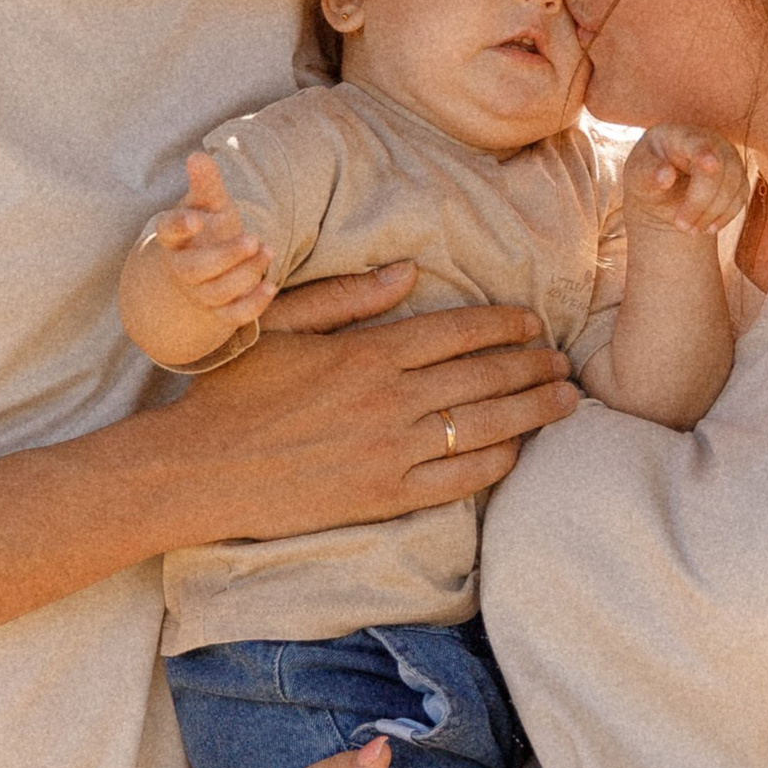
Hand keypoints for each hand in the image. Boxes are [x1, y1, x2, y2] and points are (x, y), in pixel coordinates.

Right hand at [147, 149, 278, 328]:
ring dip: (246, 274)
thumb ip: (205, 182)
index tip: (196, 220)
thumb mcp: (207, 202)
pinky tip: (271, 286)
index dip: (179, 227)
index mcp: (174, 237)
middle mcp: (182, 267)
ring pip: (218, 292)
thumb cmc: (206, 227)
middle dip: (225, 257)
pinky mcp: (219, 311)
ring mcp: (200, 292)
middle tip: (252, 239)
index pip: (168, 231)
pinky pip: (232, 316)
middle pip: (196, 269)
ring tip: (268, 250)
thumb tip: (197, 156)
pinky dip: (253, 305)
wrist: (203, 265)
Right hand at [155, 294, 579, 549]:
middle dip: (533, 367)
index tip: (532, 324)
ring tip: (566, 401)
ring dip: (533, 411)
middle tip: (565, 362)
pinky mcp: (385, 495)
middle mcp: (390, 400)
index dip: (504, 326)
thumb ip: (347, 296)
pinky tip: (518, 450)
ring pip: (484, 425)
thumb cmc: (235, 391)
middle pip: (484, 377)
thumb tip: (407, 272)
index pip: (458, 332)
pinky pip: (458, 478)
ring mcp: (391, 451)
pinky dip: (496, 462)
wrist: (201, 468)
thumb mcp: (282, 324)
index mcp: (368, 353)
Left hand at [621, 125, 751, 238]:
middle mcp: (707, 140)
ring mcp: (726, 157)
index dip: (704, 154)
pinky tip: (706, 227)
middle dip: (700, 202)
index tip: (709, 164)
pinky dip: (724, 216)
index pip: (696, 143)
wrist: (663, 192)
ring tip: (689, 229)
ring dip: (712, 213)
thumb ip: (647, 173)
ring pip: (733, 185)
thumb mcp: (637, 177)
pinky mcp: (737, 176)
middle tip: (680, 226)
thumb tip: (666, 175)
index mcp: (677, 136)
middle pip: (717, 170)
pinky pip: (740, 197)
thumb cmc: (647, 179)